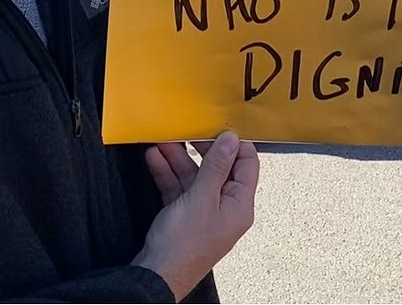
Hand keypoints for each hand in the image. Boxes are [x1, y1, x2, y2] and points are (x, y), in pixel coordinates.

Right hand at [134, 131, 258, 299]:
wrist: (156, 275)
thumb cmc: (183, 245)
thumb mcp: (201, 198)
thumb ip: (216, 166)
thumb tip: (231, 140)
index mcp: (239, 205)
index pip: (247, 164)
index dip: (234, 144)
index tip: (218, 126)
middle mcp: (225, 207)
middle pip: (218, 168)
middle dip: (200, 148)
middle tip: (186, 129)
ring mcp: (204, 211)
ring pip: (195, 176)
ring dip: (178, 158)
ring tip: (163, 140)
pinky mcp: (184, 215)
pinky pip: (179, 187)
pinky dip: (167, 173)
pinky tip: (154, 158)